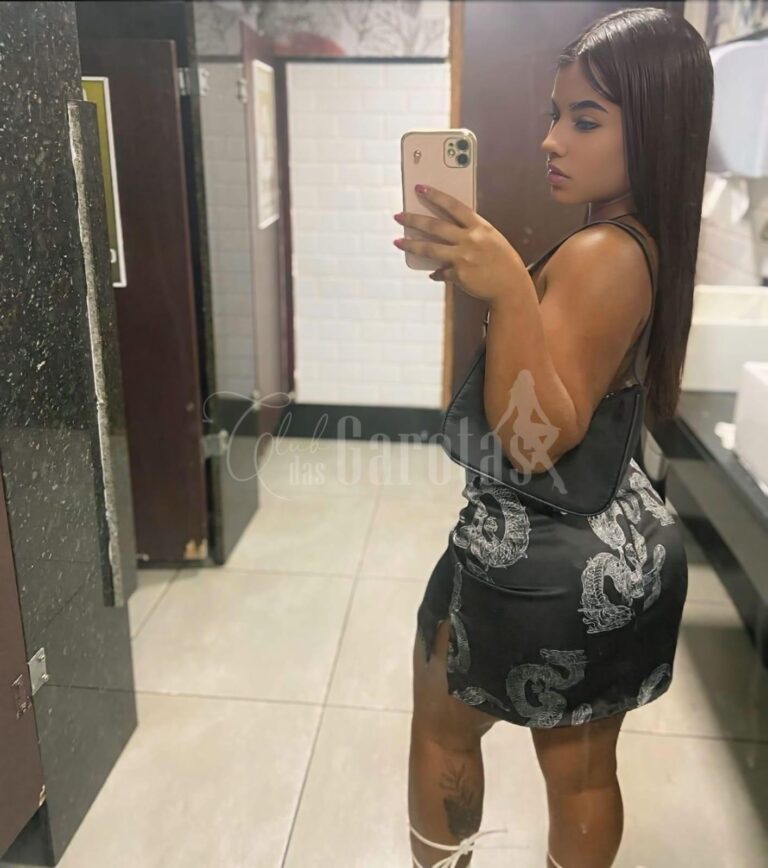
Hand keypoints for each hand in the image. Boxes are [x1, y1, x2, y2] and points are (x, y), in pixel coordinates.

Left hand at [393, 185, 526, 303]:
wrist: (511, 286)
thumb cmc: (503, 262)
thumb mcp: (491, 239)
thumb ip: (471, 233)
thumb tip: (449, 233)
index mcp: (479, 227)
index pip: (453, 206)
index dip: (435, 196)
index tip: (420, 189)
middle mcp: (469, 239)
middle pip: (435, 226)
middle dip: (413, 220)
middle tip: (399, 216)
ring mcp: (462, 257)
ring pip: (430, 248)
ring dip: (411, 244)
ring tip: (398, 242)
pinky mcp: (458, 274)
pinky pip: (441, 272)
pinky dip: (437, 273)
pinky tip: (433, 273)